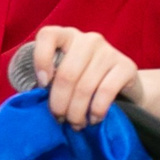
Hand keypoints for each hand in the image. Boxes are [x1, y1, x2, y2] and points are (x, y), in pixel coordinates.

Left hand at [26, 25, 140, 129]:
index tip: (42, 85)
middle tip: (59, 119)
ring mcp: (108, 51)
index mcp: (67, 36)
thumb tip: (33, 98)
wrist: (123, 86)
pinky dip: (96, 110)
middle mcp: (88, 40)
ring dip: (77, 112)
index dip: (40, 60)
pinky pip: (105, 92)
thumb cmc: (83, 82)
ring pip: (85, 87)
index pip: (47, 35)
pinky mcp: (126, 66)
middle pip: (66, 74)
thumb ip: (49, 80)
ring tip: (75, 124)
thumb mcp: (63, 76)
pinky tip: (94, 119)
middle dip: (59, 103)